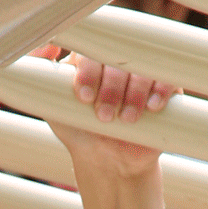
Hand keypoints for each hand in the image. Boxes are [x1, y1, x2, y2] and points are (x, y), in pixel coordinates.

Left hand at [45, 54, 175, 178]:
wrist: (108, 161)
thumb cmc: (79, 130)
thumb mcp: (52, 105)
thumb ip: (40, 76)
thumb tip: (47, 47)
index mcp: (91, 55)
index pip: (91, 50)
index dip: (88, 72)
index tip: (84, 98)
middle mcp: (118, 58)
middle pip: (118, 57)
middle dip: (110, 88)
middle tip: (104, 115)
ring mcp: (143, 70)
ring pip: (142, 68)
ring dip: (133, 93)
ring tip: (126, 119)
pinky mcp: (164, 85)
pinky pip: (167, 77)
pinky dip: (160, 90)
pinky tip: (151, 107)